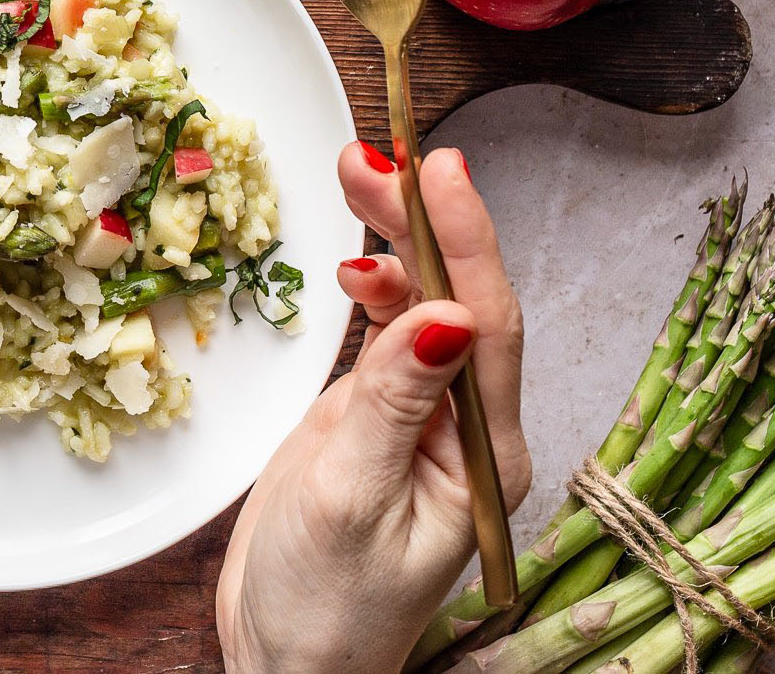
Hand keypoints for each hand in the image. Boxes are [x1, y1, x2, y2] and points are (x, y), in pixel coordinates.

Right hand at [216, 144, 530, 673]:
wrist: (287, 663)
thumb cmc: (327, 607)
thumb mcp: (351, 500)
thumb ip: (394, 405)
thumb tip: (439, 315)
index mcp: (481, 457)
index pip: (486, 324)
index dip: (464, 239)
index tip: (440, 169)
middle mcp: (465, 430)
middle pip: (457, 299)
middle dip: (423, 220)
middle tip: (379, 152)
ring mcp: (422, 420)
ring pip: (421, 305)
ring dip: (393, 239)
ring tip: (358, 173)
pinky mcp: (379, 418)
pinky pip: (388, 333)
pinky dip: (371, 285)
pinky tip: (352, 259)